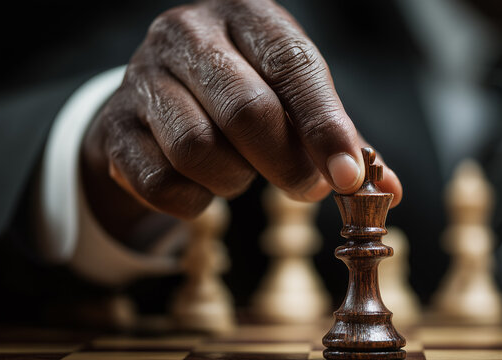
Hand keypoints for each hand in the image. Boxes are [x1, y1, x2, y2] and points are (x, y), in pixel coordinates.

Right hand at [81, 0, 401, 240]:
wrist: (158, 97)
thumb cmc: (241, 92)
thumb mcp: (291, 96)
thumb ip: (336, 138)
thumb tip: (387, 187)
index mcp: (245, 15)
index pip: (293, 65)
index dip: (325, 125)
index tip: (347, 177)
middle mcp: (188, 33)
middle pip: (246, 110)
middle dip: (285, 164)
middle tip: (308, 189)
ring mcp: (142, 76)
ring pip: (198, 149)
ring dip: (234, 179)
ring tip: (242, 172)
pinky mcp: (114, 126)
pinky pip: (161, 182)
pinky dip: (194, 200)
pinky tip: (203, 186)